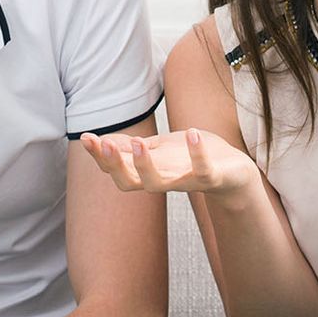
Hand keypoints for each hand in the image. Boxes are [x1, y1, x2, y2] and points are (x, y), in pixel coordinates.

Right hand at [79, 128, 258, 197]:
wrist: (231, 170)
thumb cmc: (189, 159)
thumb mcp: (157, 149)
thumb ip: (131, 148)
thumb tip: (98, 140)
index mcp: (147, 173)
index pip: (116, 170)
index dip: (99, 157)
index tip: (86, 138)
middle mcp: (162, 181)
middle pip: (130, 183)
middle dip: (115, 165)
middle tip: (104, 144)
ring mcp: (186, 181)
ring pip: (159, 184)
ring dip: (145, 165)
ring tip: (138, 143)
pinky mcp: (211, 178)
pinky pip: (203, 171)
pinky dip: (198, 153)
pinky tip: (192, 133)